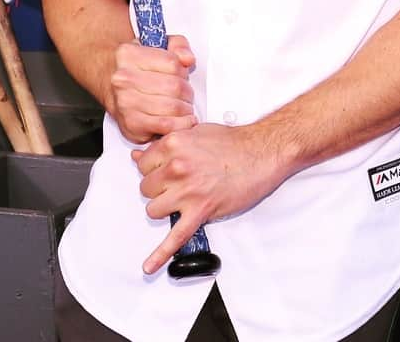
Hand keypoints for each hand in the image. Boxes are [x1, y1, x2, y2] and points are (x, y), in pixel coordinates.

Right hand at [108, 34, 196, 143]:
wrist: (110, 85)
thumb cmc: (137, 66)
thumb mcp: (158, 45)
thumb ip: (178, 45)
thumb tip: (188, 59)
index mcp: (129, 55)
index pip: (173, 63)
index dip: (184, 70)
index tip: (182, 75)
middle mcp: (123, 79)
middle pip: (174, 87)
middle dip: (187, 92)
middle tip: (186, 94)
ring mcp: (125, 104)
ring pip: (172, 108)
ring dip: (186, 109)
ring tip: (183, 107)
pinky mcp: (131, 125)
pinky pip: (166, 126)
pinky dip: (180, 124)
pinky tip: (180, 120)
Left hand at [131, 122, 289, 273]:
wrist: (260, 153)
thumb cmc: (233, 143)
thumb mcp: (194, 133)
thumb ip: (165, 144)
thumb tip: (139, 155)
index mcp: (173, 144)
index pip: (143, 164)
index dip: (153, 168)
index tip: (161, 170)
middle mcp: (176, 167)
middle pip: (146, 188)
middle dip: (159, 188)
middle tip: (176, 183)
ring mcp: (187, 190)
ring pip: (154, 209)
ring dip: (165, 207)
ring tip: (181, 200)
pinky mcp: (200, 211)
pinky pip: (176, 237)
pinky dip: (161, 254)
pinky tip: (150, 265)